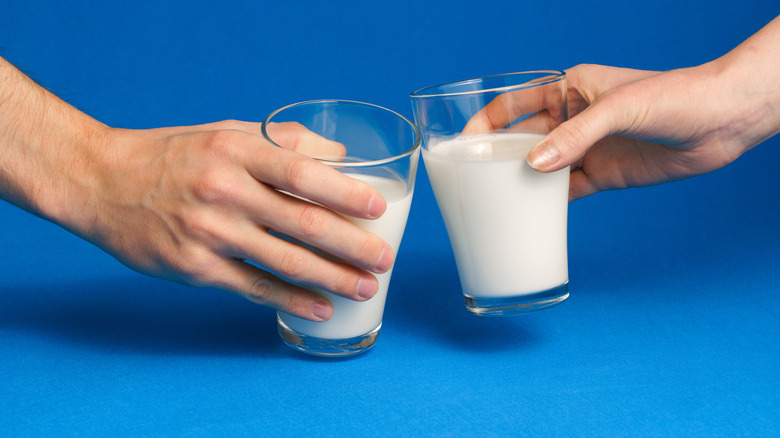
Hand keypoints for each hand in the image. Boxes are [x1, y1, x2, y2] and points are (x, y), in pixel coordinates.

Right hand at [68, 121, 394, 320]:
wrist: (103, 182)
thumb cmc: (176, 155)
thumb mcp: (227, 131)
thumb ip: (284, 140)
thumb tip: (342, 156)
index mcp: (236, 150)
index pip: (303, 173)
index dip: (346, 193)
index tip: (380, 208)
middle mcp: (224, 190)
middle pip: (303, 223)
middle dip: (352, 245)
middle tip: (385, 260)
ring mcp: (209, 232)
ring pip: (285, 261)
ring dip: (332, 278)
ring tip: (365, 287)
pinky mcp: (195, 267)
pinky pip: (255, 287)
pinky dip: (293, 299)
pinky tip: (321, 306)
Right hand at [465, 16, 779, 200]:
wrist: (723, 120)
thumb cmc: (676, 96)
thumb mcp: (619, 109)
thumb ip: (575, 136)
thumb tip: (533, 166)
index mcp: (569, 88)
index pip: (514, 103)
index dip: (486, 121)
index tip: (463, 144)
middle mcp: (573, 118)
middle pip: (522, 139)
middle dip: (497, 157)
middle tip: (472, 180)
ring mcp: (587, 148)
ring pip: (540, 167)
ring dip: (520, 183)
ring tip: (493, 202)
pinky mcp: (603, 174)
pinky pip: (566, 190)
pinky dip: (548, 202)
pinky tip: (530, 214)